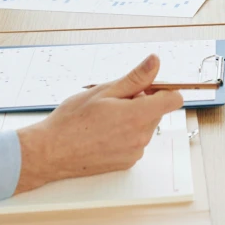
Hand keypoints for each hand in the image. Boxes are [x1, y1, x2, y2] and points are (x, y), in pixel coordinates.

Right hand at [14, 55, 183, 192]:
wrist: (51, 152)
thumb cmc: (73, 120)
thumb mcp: (104, 90)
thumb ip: (135, 77)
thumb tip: (155, 62)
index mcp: (138, 116)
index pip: (173, 100)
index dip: (162, 89)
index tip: (147, 85)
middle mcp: (141, 137)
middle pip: (156, 112)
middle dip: (141, 102)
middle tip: (114, 100)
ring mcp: (134, 152)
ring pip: (145, 126)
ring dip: (132, 118)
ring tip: (104, 117)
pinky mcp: (126, 163)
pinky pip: (135, 142)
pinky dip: (125, 134)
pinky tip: (103, 132)